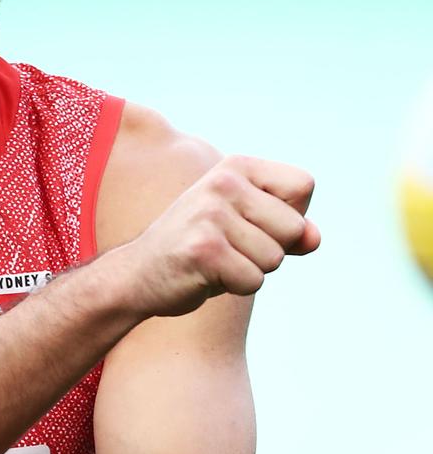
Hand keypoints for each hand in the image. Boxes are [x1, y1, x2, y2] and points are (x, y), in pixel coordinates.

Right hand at [114, 155, 319, 317]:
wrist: (139, 272)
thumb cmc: (201, 247)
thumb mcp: (247, 226)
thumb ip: (287, 229)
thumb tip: (314, 237)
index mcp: (236, 166)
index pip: (303, 185)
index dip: (290, 213)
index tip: (252, 220)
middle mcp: (223, 183)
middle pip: (294, 227)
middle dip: (271, 248)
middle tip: (229, 245)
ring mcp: (211, 215)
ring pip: (275, 258)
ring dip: (250, 269)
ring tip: (216, 259)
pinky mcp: (204, 250)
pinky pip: (253, 280)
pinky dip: (235, 286)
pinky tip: (205, 274)